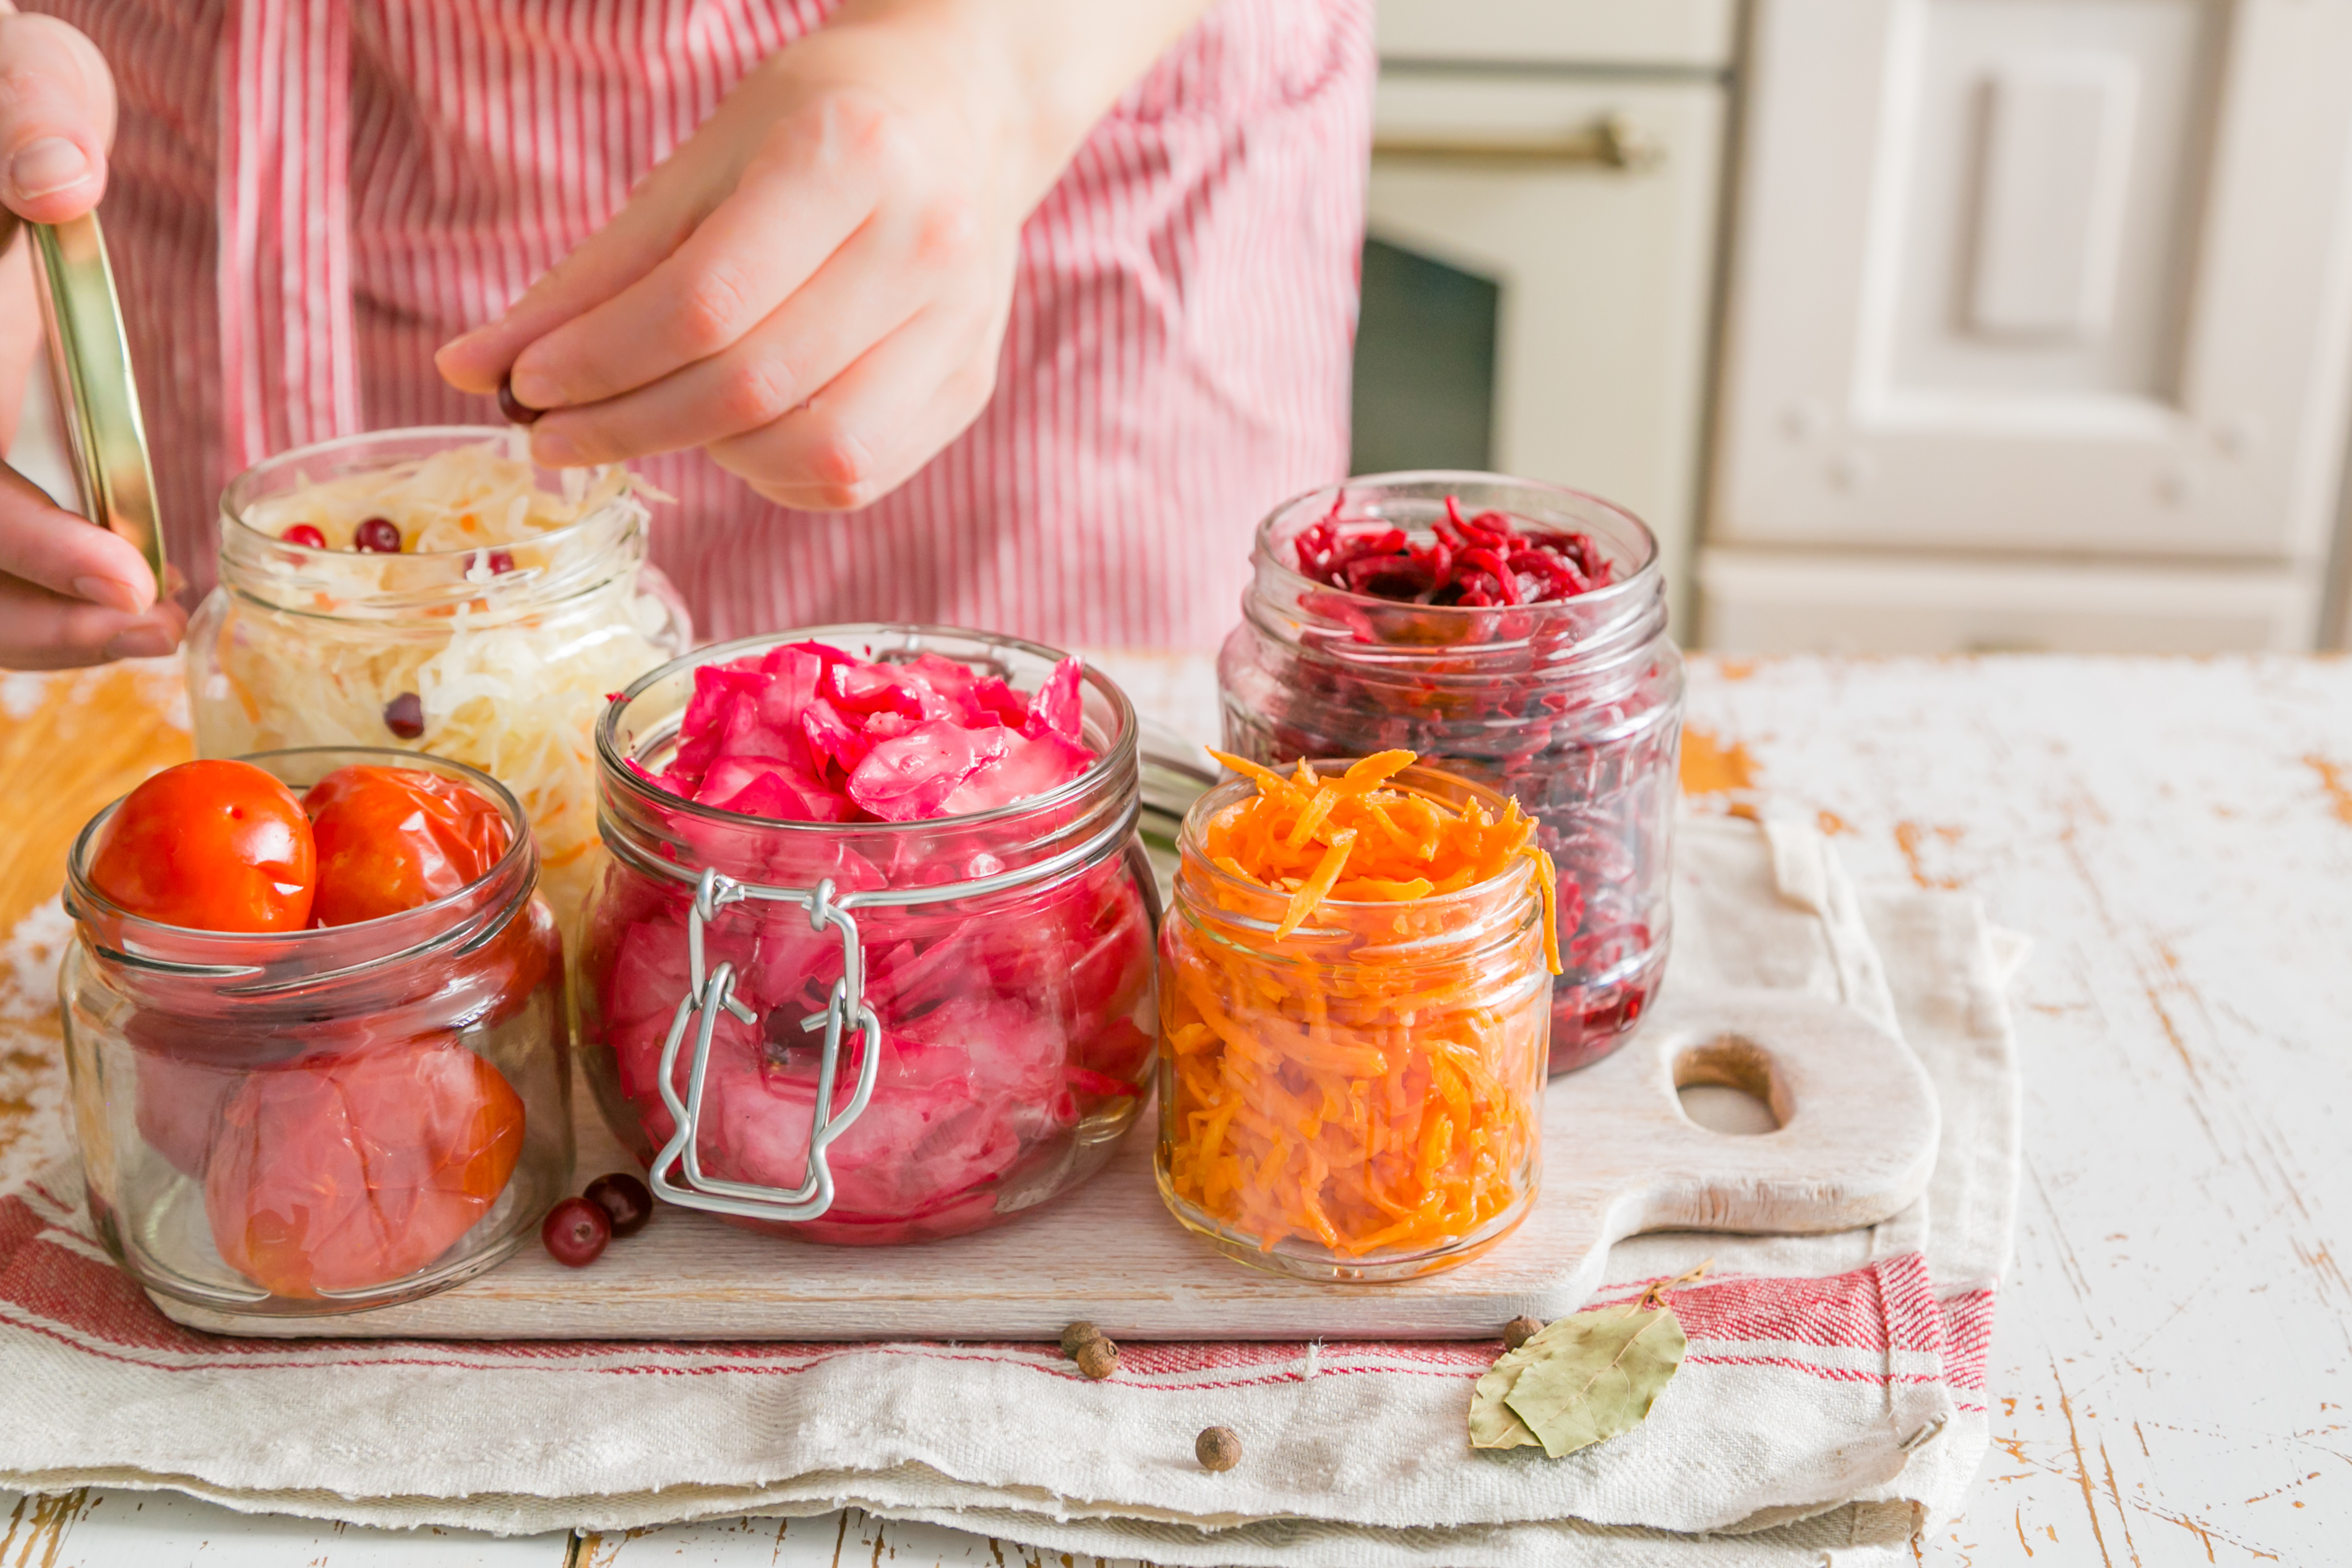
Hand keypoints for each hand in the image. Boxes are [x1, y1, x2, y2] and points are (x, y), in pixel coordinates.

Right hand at [0, 8, 179, 669]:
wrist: (0, 137)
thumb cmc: (14, 112)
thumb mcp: (22, 90)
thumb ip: (33, 121)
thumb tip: (58, 178)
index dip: (34, 543)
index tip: (131, 578)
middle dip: (43, 616)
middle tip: (158, 632)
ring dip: (45, 630)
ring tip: (157, 636)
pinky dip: (42, 610)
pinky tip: (127, 616)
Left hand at [437, 0, 1211, 511]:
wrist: (961, 113)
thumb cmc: (813, 125)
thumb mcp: (697, 168)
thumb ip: (595, 276)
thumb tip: (473, 370)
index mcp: (849, 156)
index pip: (704, 301)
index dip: (600, 361)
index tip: (525, 388)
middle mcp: (924, 243)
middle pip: (754, 386)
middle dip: (631, 425)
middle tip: (556, 436)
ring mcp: (959, 325)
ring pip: (816, 451)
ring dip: (710, 455)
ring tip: (664, 415)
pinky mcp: (969, 384)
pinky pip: (856, 476)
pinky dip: (776, 473)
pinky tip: (740, 432)